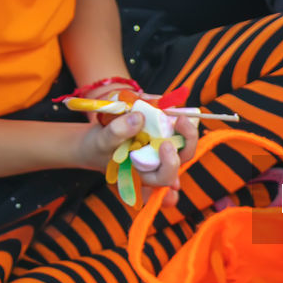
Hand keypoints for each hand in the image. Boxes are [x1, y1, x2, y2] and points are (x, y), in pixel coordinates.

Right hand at [76, 113, 198, 207]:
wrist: (94, 140)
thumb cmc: (97, 148)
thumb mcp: (101, 141)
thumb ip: (117, 132)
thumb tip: (139, 118)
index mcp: (146, 174)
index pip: (166, 177)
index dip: (171, 163)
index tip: (164, 145)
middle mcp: (159, 163)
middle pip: (183, 155)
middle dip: (188, 138)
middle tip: (180, 119)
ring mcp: (162, 147)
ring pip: (183, 139)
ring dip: (184, 125)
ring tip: (176, 110)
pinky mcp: (161, 133)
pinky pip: (175, 125)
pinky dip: (173, 115)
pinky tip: (167, 105)